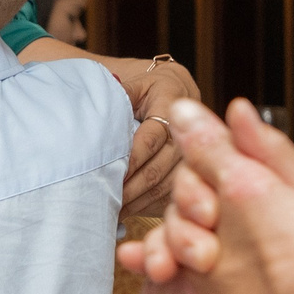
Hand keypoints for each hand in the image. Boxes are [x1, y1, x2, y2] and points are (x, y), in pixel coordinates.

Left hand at [115, 54, 200, 216]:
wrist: (172, 87)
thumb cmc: (144, 86)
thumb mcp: (132, 83)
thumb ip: (117, 94)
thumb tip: (98, 107)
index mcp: (171, 102)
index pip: (150, 138)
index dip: (130, 159)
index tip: (109, 174)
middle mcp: (187, 130)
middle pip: (160, 166)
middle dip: (133, 186)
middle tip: (108, 200)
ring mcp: (195, 151)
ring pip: (169, 184)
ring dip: (142, 199)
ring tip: (117, 211)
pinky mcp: (195, 168)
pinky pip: (176, 191)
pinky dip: (153, 203)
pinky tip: (133, 210)